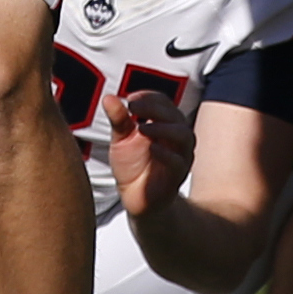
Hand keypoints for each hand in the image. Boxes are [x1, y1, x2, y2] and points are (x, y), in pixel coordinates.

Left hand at [103, 89, 194, 219]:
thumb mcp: (121, 139)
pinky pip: (179, 161)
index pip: (163, 102)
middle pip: (175, 115)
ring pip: (183, 135)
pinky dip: (166, 153)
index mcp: (163, 123)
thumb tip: (108, 98)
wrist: (135, 196)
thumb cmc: (131, 163)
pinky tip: (152, 148)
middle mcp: (175, 136)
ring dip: (163, 128)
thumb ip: (118, 119)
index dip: (148, 97)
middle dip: (154, 108)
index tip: (130, 99)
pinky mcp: (177, 175)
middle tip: (133, 107)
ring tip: (142, 127)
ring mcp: (180, 155)